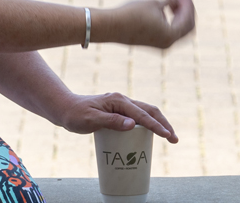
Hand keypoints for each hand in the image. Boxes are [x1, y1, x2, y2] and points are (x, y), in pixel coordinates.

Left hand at [58, 92, 178, 143]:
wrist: (65, 108)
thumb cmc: (76, 115)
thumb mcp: (91, 120)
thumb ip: (111, 121)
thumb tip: (132, 125)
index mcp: (119, 101)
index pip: (142, 114)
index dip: (156, 126)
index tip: (167, 136)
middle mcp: (123, 101)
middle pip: (150, 111)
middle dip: (164, 124)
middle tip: (174, 139)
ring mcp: (122, 105)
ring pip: (146, 112)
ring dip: (159, 123)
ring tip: (169, 137)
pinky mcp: (119, 111)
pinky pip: (138, 117)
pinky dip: (148, 124)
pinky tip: (151, 134)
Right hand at [98, 0, 194, 48]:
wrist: (110, 26)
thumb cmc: (132, 13)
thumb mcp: (154, 3)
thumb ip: (170, 1)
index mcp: (170, 35)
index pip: (188, 19)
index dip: (188, 4)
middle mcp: (167, 43)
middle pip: (186, 27)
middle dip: (186, 10)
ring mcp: (160, 44)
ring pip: (177, 29)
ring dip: (178, 14)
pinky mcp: (152, 42)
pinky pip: (168, 31)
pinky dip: (169, 19)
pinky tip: (163, 7)